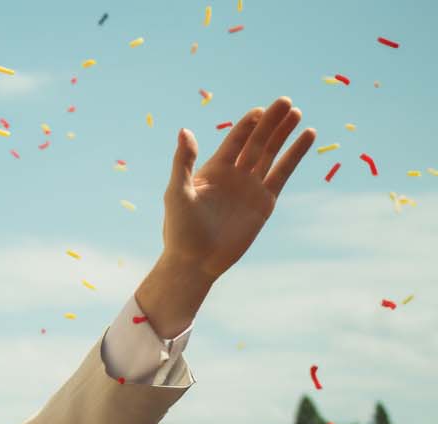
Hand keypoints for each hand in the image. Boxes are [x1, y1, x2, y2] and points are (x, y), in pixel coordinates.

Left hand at [161, 98, 314, 280]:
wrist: (196, 261)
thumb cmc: (180, 229)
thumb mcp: (178, 192)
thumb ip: (184, 162)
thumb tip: (184, 131)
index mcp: (212, 170)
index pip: (235, 139)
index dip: (248, 124)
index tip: (260, 110)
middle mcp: (234, 175)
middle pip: (256, 142)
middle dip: (270, 122)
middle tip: (285, 101)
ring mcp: (250, 188)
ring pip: (270, 154)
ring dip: (283, 134)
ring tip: (297, 113)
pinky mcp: (265, 203)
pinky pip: (282, 174)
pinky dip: (294, 155)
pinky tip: (306, 137)